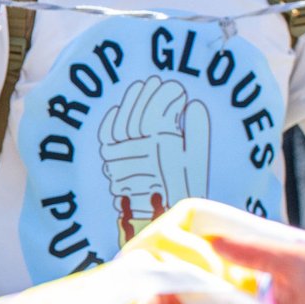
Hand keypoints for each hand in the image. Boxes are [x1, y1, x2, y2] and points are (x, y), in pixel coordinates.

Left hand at [95, 77, 209, 243]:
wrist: (152, 220)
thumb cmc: (180, 193)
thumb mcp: (196, 163)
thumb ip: (197, 132)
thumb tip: (193, 105)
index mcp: (163, 146)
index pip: (161, 111)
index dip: (168, 96)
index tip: (178, 89)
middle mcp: (139, 147)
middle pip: (141, 112)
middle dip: (151, 93)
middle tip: (159, 82)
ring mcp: (121, 153)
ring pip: (123, 119)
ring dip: (132, 100)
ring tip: (141, 88)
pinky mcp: (110, 160)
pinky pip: (107, 133)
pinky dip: (113, 118)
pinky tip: (120, 108)